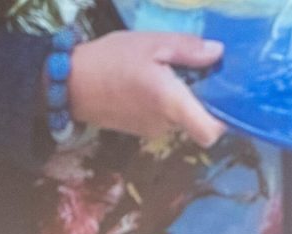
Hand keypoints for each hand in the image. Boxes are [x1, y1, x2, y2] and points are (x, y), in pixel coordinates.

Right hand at [69, 31, 225, 146]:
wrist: (68, 83)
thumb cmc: (110, 60)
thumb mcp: (151, 43)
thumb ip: (187, 49)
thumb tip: (218, 52)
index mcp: (171, 104)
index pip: (210, 132)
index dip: (222, 120)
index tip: (222, 96)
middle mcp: (167, 124)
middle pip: (200, 121)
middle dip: (203, 100)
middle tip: (197, 72)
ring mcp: (155, 131)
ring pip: (184, 119)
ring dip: (184, 100)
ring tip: (170, 73)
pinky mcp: (143, 130)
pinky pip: (167, 119)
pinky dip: (167, 104)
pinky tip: (153, 83)